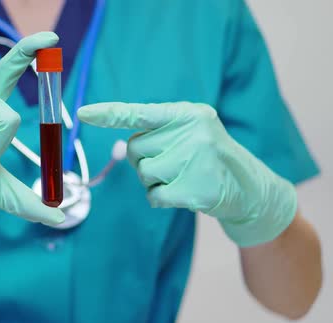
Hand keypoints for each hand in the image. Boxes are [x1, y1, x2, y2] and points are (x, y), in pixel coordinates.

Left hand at [78, 102, 296, 246]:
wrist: (250, 188)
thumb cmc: (209, 158)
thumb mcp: (190, 134)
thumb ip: (157, 135)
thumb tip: (122, 146)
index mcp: (188, 113)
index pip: (140, 112)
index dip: (108, 114)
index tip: (82, 113)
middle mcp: (193, 131)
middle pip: (134, 148)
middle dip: (144, 160)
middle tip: (173, 163)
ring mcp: (197, 160)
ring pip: (143, 173)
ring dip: (154, 181)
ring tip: (182, 177)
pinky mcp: (197, 188)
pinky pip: (153, 196)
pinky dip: (161, 199)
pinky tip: (184, 194)